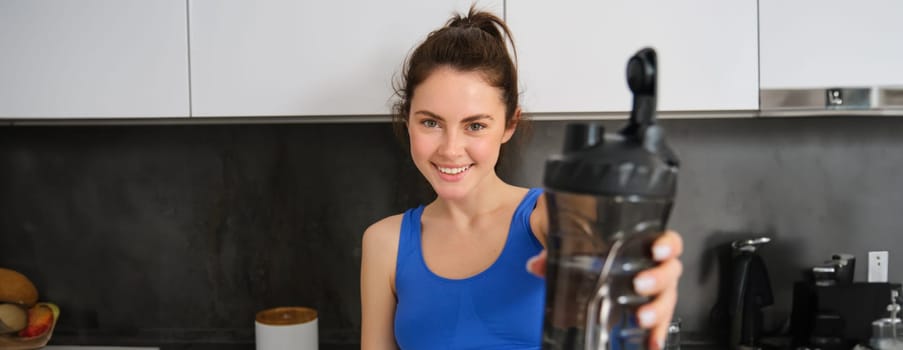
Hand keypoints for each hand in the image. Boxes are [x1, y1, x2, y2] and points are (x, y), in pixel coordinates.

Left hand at [527, 230, 683, 349]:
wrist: (580, 260)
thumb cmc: (587, 246)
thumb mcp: (571, 241)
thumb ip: (554, 249)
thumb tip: (536, 265)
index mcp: (641, 244)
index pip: (666, 240)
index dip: (667, 244)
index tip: (657, 250)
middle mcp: (651, 267)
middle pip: (670, 272)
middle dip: (658, 279)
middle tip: (639, 285)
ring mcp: (651, 291)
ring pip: (667, 298)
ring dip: (657, 310)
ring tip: (641, 318)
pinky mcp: (644, 310)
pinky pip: (657, 322)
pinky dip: (656, 334)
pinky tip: (651, 343)